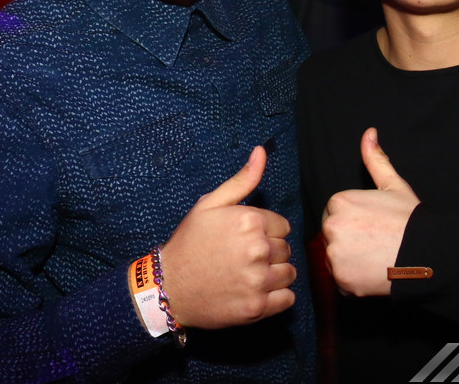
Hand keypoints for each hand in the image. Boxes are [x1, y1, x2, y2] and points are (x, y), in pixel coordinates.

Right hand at [159, 146, 295, 328]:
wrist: (168, 287)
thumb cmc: (190, 243)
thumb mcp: (210, 204)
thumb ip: (242, 180)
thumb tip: (262, 151)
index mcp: (250, 221)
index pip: (283, 226)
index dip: (266, 232)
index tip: (245, 239)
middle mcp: (258, 249)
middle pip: (286, 249)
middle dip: (270, 252)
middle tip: (243, 258)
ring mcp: (258, 280)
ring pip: (289, 273)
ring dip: (275, 274)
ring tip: (249, 275)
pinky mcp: (257, 308)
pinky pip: (288, 298)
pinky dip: (276, 297)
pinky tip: (255, 292)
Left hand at [322, 128, 419, 296]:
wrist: (426, 254)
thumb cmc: (410, 221)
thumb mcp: (393, 185)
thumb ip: (376, 159)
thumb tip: (369, 133)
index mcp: (339, 202)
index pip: (335, 214)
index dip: (354, 221)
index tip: (371, 226)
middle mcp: (332, 227)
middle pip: (332, 236)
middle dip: (348, 240)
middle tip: (374, 243)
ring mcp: (335, 256)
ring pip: (335, 259)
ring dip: (350, 262)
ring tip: (375, 258)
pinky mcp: (342, 281)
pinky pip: (342, 282)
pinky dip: (355, 281)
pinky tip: (374, 273)